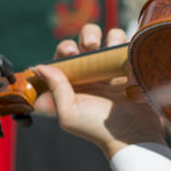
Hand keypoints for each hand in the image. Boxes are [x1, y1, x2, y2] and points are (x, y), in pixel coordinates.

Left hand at [38, 24, 164, 157]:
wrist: (133, 134)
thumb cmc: (97, 128)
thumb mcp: (69, 113)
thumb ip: (54, 88)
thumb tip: (38, 67)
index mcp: (74, 81)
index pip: (64, 54)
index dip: (65, 49)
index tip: (71, 53)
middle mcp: (92, 72)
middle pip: (87, 39)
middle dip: (88, 36)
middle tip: (91, 46)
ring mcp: (114, 68)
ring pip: (109, 36)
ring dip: (110, 37)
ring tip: (111, 51)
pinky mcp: (132, 67)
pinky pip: (129, 44)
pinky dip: (126, 44)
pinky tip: (125, 58)